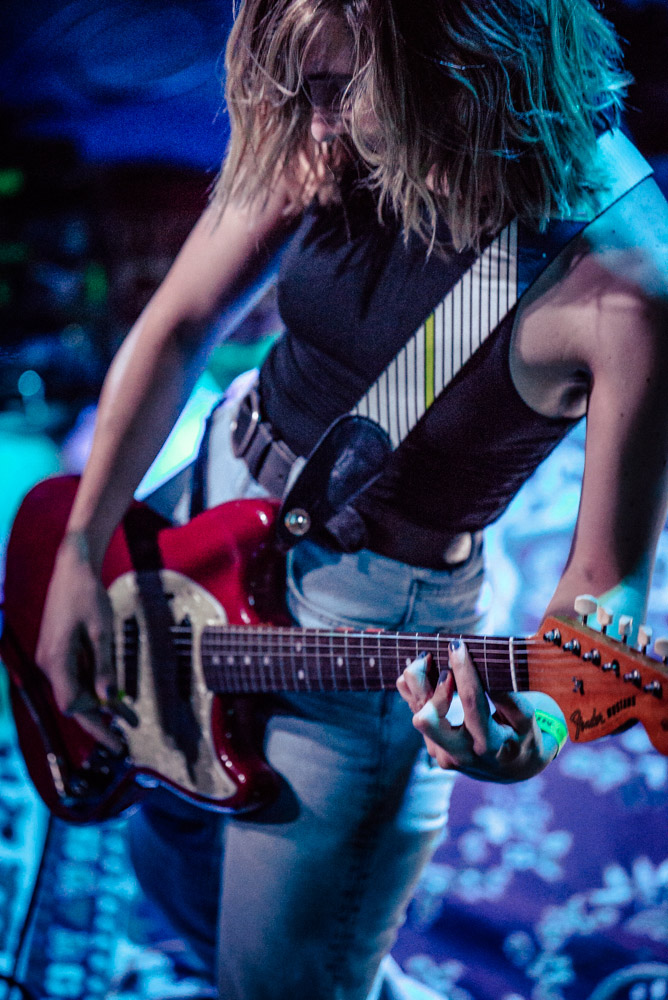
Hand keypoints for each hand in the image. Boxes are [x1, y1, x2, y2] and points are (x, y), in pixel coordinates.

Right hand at [35, 533, 126, 752]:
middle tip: (123, 741)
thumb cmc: (87, 594)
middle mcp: (50, 663)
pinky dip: (96, 687)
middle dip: (99, 722)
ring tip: (128, 720)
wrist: (73, 566)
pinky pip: (78, 676)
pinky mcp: (61, 650)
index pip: (72, 704)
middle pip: (74, 701)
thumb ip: (105, 665)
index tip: (116, 736)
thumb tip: (109, 697)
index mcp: (56, 660)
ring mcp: (54, 656)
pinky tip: (115, 696)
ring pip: (77, 690)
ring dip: (100, 705)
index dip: (95, 723)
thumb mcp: (102, 630)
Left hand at [397, 640, 559, 782]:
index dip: (463, 671)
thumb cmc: (523, 738)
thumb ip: (507, 697)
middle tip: (433, 657)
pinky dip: (417, 690)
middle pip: (426, 720)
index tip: (457, 646)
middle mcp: (460, 753)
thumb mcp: (526, 720)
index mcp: (489, 746)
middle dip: (426, 684)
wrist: (513, 770)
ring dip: (418, 682)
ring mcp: (442, 754)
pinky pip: (416, 712)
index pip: (472, 703)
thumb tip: (486, 670)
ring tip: (428, 659)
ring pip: (416, 712)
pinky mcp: (432, 748)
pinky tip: (426, 673)